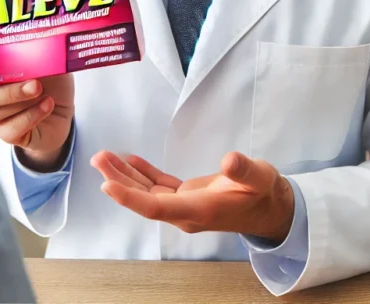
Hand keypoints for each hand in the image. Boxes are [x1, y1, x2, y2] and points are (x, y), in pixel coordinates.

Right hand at [0, 9, 74, 171]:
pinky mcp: (7, 132)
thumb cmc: (48, 74)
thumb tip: (20, 12)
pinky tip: (47, 105)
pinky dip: (30, 117)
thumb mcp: (42, 49)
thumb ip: (26, 33)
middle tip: (27, 80)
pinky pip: (7, 130)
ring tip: (40, 89)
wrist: (64, 109)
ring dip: (17, 99)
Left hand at [90, 150, 294, 243]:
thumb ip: (244, 170)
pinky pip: (159, 187)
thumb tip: (229, 159)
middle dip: (119, 181)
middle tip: (99, 159)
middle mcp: (186, 211)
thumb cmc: (264, 192)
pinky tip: (129, 161)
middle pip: (145, 200)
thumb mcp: (260, 177)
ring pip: (148, 193)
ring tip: (105, 157)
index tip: (107, 186)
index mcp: (199, 209)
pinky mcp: (187, 197)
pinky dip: (143, 174)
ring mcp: (185, 205)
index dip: (130, 197)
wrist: (271, 209)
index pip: (156, 207)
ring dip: (126, 176)